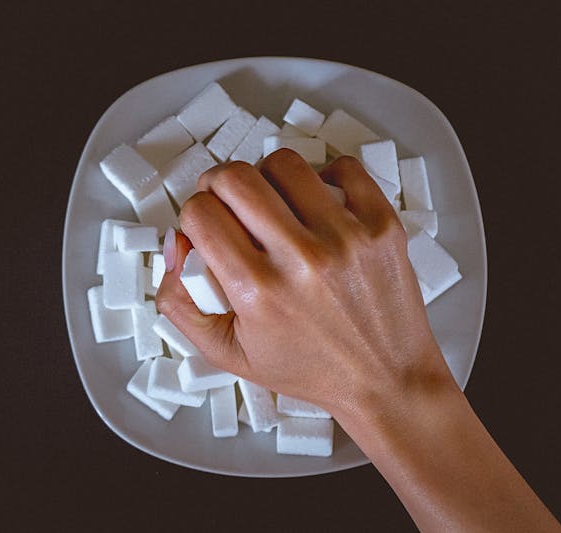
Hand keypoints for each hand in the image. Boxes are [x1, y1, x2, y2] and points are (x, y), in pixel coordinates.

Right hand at [155, 149, 453, 415]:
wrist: (386, 380)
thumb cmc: (310, 369)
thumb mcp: (227, 353)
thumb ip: (179, 302)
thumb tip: (174, 247)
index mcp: (258, 291)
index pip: (200, 214)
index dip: (192, 214)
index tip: (203, 225)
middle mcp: (302, 259)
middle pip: (235, 178)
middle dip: (217, 184)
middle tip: (225, 201)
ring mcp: (346, 237)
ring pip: (284, 164)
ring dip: (266, 177)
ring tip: (271, 202)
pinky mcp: (381, 226)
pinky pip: (344, 167)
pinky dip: (322, 175)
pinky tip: (315, 200)